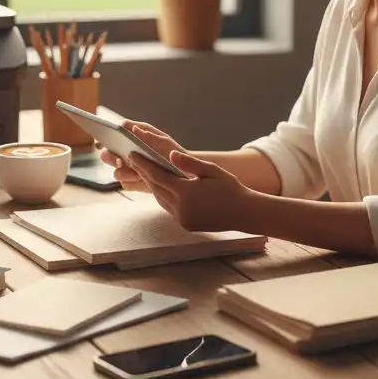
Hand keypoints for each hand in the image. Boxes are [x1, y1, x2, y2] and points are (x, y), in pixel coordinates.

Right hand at [98, 121, 185, 191]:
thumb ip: (147, 134)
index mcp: (129, 140)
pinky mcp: (133, 184)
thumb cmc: (172, 151)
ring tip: (137, 172)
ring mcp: (128, 170)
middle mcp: (125, 155)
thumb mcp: (163, 141)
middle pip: (107, 156)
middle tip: (120, 160)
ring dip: (125, 172)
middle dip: (111, 158)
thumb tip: (128, 126)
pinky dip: (133, 182)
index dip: (105, 136)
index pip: (111, 136)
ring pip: (116, 172)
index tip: (110, 140)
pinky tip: (143, 181)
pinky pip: (126, 184)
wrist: (185, 171)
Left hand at [128, 150, 254, 232]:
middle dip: (144, 173)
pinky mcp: (185, 225)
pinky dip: (163, 196)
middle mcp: (181, 208)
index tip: (132, 154)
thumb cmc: (231, 188)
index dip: (143, 164)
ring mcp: (182, 219)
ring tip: (145, 172)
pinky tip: (161, 188)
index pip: (157, 176)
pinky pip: (168, 208)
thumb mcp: (212, 171)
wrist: (245, 213)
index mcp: (186, 193)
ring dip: (152, 185)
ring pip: (160, 199)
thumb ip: (189, 163)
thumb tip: (169, 154)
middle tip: (134, 160)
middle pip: (155, 187)